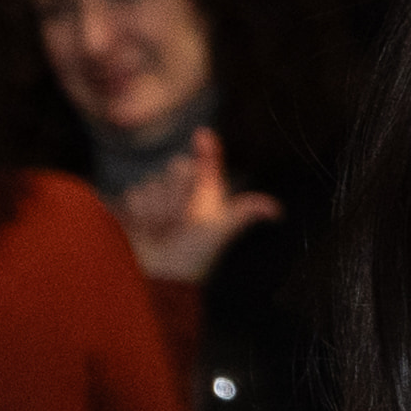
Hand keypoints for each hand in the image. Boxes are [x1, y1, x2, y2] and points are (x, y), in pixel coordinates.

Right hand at [124, 132, 275, 284]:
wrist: (159, 274)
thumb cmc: (194, 254)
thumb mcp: (220, 230)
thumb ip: (244, 213)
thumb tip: (277, 209)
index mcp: (206, 195)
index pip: (206, 164)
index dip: (207, 149)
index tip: (203, 136)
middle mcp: (182, 193)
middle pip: (176, 169)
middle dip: (177, 193)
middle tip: (181, 218)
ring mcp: (156, 197)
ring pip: (151, 183)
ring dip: (157, 207)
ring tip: (164, 228)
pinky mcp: (133, 206)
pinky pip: (133, 194)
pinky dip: (140, 212)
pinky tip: (146, 228)